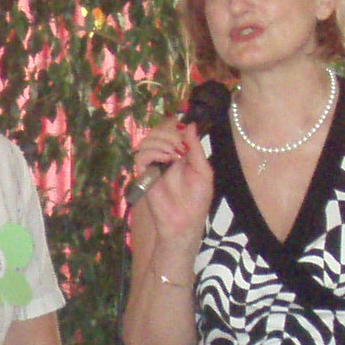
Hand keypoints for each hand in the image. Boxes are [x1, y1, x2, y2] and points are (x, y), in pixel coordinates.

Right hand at [127, 123, 211, 263]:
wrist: (186, 220)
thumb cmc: (198, 199)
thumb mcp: (203, 170)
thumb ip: (195, 147)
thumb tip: (190, 124)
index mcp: (179, 153)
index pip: (171, 129)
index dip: (175, 124)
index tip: (184, 127)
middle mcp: (164, 156)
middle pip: (158, 131)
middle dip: (170, 132)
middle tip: (180, 146)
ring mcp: (153, 165)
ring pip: (148, 140)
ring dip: (161, 141)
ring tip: (174, 154)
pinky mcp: (144, 175)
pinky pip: (140, 156)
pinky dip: (153, 152)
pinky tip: (165, 159)